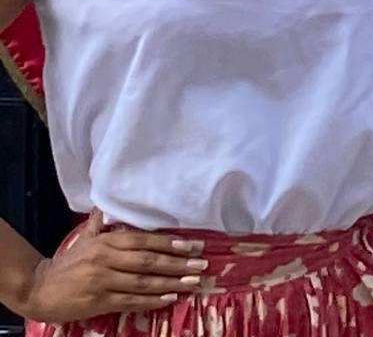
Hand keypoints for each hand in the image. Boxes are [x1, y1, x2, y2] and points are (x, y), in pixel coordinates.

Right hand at [14, 211, 205, 321]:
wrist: (39, 290)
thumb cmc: (68, 263)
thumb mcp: (85, 239)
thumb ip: (103, 222)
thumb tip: (111, 201)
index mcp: (106, 243)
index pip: (144, 240)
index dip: (170, 243)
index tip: (193, 245)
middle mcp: (106, 261)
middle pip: (148, 261)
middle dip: (178, 263)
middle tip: (201, 264)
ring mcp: (103, 282)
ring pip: (143, 283)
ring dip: (171, 283)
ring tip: (193, 282)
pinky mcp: (99, 302)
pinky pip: (131, 302)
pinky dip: (152, 301)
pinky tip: (170, 298)